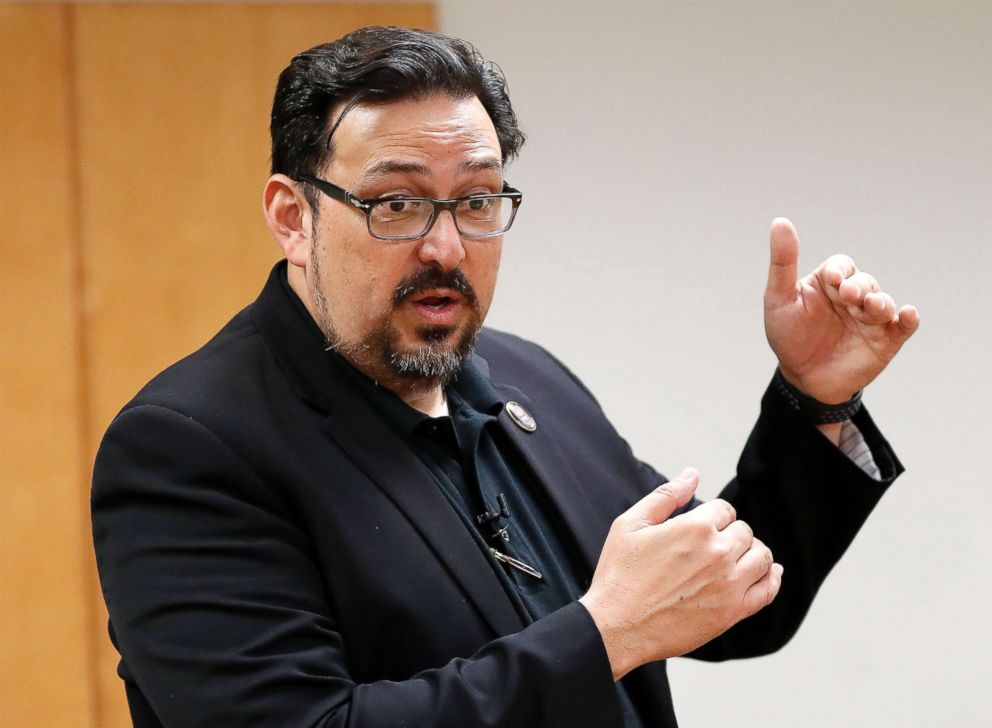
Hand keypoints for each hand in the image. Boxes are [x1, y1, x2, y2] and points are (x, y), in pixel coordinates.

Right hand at [579, 469, 782, 680]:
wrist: (617, 625)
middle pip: (744, 531)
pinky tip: (768, 573)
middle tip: (710, 545)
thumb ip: (666, 496)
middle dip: (730, 533)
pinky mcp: (732, 613)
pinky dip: (772, 578)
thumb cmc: (619, 575)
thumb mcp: (631, 524)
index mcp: (695, 527)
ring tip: (736, 557)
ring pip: (761, 557)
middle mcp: (718, 553)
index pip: (724, 509)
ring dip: (752, 552)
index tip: (701, 526)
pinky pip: (767, 591)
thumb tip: (692, 474)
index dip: (713, 515)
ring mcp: (729, 584)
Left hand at [764, 218, 919, 402]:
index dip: (840, 270)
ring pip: (883, 303)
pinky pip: (903, 327)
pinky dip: (909, 320)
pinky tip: (908, 315)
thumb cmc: (788, 335)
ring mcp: (870, 319)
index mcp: (829, 284)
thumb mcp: (779, 298)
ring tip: (871, 308)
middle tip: (848, 296)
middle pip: (865, 282)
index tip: (833, 280)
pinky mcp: (885, 341)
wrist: (802, 378)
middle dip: (859, 288)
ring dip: (879, 303)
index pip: (842, 266)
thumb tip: (780, 221)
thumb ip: (782, 263)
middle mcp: (853, 298)